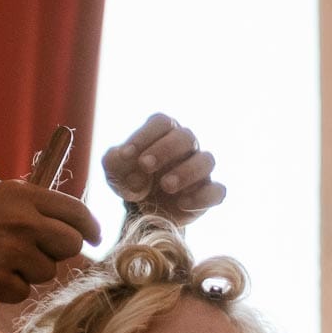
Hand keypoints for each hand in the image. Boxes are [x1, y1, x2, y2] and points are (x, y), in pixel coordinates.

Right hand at [0, 182, 100, 304]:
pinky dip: (8, 290)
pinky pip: (23, 292)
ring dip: (29, 273)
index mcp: (23, 196)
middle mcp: (22, 220)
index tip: (94, 237)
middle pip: (70, 245)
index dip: (90, 228)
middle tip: (36, 255)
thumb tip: (70, 223)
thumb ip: (30, 207)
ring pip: (48, 272)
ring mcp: (10, 251)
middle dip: (59, 254)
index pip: (76, 212)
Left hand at [101, 113, 224, 225]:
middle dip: (165, 150)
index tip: (126, 155)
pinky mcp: (208, 193)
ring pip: (206, 160)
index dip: (144, 136)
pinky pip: (217, 191)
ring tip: (165, 185)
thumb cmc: (130, 179)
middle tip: (145, 165)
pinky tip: (182, 204)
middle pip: (185, 137)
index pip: (161, 123)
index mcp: (163, 133)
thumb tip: (138, 174)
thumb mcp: (114, 170)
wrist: (143, 209)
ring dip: (186, 171)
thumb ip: (115, 163)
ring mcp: (200, 169)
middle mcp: (186, 146)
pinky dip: (203, 197)